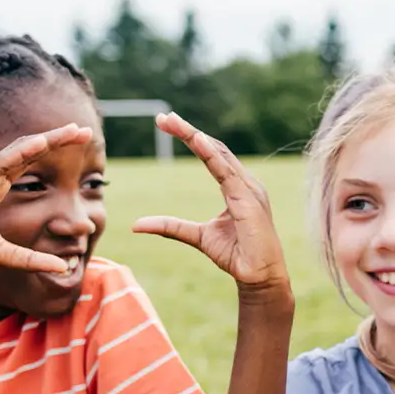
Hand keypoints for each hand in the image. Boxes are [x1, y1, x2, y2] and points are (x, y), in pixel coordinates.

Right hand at [0, 124, 93, 274]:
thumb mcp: (2, 254)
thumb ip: (30, 259)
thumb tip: (62, 267)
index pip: (29, 163)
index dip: (52, 152)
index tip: (80, 145)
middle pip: (28, 150)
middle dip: (56, 139)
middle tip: (84, 131)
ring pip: (18, 151)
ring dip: (45, 140)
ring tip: (71, 131)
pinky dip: (21, 152)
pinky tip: (41, 143)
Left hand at [132, 113, 293, 298]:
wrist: (258, 276)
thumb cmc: (236, 255)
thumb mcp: (197, 236)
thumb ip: (170, 226)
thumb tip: (136, 224)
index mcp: (237, 188)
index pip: (212, 155)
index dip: (190, 137)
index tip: (166, 123)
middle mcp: (246, 183)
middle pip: (215, 148)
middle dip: (188, 131)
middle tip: (162, 117)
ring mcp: (250, 189)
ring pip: (219, 154)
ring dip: (195, 136)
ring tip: (173, 122)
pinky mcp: (249, 200)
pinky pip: (227, 172)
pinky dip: (211, 154)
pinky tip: (197, 140)